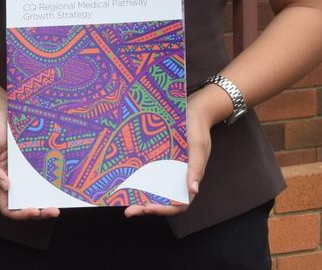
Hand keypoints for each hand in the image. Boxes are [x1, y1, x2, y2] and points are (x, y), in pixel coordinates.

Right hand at [0, 109, 59, 220]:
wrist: (5, 113)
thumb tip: (6, 186)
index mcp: (1, 182)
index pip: (8, 207)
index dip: (20, 214)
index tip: (34, 211)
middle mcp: (16, 181)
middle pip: (27, 205)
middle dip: (41, 212)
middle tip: (54, 210)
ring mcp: (28, 173)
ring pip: (40, 194)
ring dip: (50, 201)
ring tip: (61, 201)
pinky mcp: (38, 163)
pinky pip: (47, 176)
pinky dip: (54, 183)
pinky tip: (63, 182)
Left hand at [123, 90, 213, 217]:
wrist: (193, 109)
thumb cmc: (197, 129)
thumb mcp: (199, 146)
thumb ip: (196, 167)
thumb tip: (193, 190)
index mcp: (189, 178)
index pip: (179, 203)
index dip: (164, 208)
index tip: (148, 208)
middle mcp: (176, 176)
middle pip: (162, 199)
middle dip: (146, 207)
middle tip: (129, 211)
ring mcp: (166, 168)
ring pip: (153, 188)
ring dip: (140, 195)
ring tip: (123, 199)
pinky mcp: (158, 158)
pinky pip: (148, 171)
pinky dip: (138, 178)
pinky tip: (124, 179)